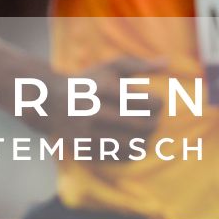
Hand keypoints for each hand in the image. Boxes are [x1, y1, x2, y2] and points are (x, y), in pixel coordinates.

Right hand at [48, 56, 163, 146]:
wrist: (50, 101)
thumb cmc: (88, 82)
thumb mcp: (109, 67)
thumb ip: (138, 64)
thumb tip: (168, 62)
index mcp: (103, 88)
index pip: (146, 101)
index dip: (157, 102)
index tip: (155, 101)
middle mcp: (94, 110)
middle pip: (142, 125)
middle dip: (153, 123)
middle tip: (153, 119)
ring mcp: (88, 131)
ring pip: (132, 144)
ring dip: (144, 139)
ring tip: (143, 132)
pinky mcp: (85, 147)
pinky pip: (118, 156)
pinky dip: (130, 151)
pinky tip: (131, 142)